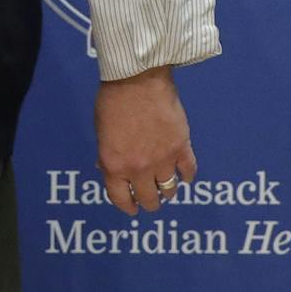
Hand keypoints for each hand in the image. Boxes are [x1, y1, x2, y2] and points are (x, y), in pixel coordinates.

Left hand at [95, 65, 196, 215]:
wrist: (136, 82)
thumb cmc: (112, 102)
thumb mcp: (101, 132)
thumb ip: (108, 154)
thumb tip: (109, 168)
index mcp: (114, 165)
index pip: (121, 198)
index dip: (127, 207)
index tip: (132, 209)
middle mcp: (139, 168)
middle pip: (148, 198)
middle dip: (148, 202)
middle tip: (149, 200)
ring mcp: (163, 160)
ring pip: (169, 189)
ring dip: (167, 190)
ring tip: (165, 188)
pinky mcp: (182, 148)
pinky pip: (189, 171)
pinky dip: (187, 176)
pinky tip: (185, 176)